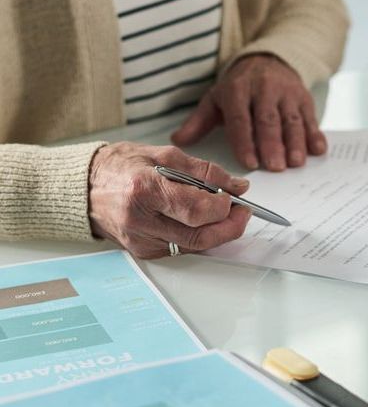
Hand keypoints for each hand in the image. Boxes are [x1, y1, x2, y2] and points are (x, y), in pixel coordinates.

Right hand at [89, 143, 250, 258]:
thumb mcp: (165, 155)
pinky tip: (202, 223)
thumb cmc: (122, 166)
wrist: (86, 187)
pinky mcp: (142, 251)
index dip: (224, 207)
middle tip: (242, 213)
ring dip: (217, 233)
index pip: (197, 210)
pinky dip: (198, 238)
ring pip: (193, 247)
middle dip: (229, 227)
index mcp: (145, 190)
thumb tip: (237, 185)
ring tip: (225, 215)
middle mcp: (140, 220)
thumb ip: (205, 171)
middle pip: (199, 236)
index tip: (235, 197)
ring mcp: (140, 240)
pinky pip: (181, 250)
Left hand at [171, 54, 325, 170]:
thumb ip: (199, 121)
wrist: (267, 59)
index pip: (240, 118)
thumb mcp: (216, 98)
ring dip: (295, 142)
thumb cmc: (239, 87)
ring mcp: (286, 92)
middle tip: (275, 167)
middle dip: (272, 144)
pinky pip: (310, 117)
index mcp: (237, 90)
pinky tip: (318, 150)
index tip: (250, 163)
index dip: (245, 141)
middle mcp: (263, 89)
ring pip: (291, 119)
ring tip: (296, 163)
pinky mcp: (304, 97)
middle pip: (268, 120)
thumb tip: (178, 140)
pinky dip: (315, 134)